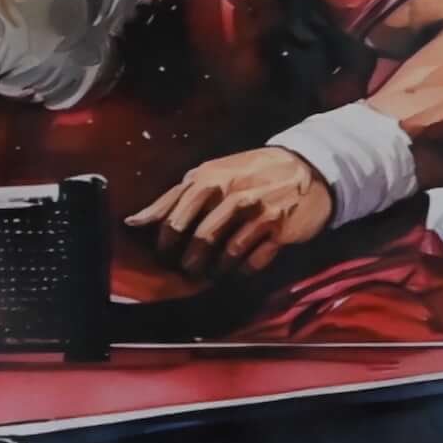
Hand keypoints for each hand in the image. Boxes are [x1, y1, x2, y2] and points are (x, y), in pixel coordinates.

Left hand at [127, 149, 336, 278]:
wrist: (307, 169)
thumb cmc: (251, 173)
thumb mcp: (212, 174)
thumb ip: (176, 196)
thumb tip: (134, 222)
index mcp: (208, 178)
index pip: (175, 216)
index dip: (165, 242)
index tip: (162, 256)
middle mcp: (231, 194)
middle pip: (199, 236)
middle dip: (189, 260)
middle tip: (187, 271)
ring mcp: (257, 212)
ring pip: (227, 252)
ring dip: (216, 269)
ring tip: (211, 274)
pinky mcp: (279, 230)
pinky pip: (254, 260)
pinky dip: (243, 270)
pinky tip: (239, 271)